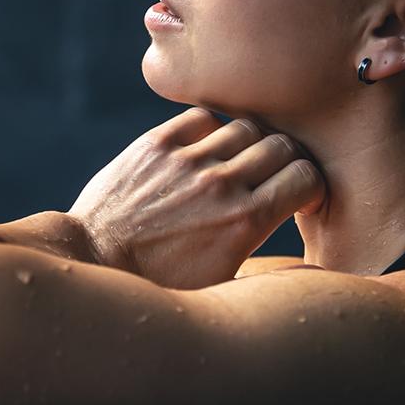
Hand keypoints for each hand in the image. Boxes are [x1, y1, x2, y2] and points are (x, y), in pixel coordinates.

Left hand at [66, 107, 325, 289]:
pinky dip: (211, 130)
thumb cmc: (161, 286)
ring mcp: (186, 161)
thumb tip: (303, 255)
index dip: (309, 187)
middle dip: (286, 162)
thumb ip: (265, 258)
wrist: (95, 263)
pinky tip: (203, 151)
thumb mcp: (223, 284)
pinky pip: (202, 118)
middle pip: (283, 146)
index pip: (307, 177)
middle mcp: (221, 185)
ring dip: (250, 144)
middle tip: (273, 178)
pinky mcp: (155, 145)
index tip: (299, 197)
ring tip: (237, 164)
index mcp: (245, 222)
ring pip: (246, 127)